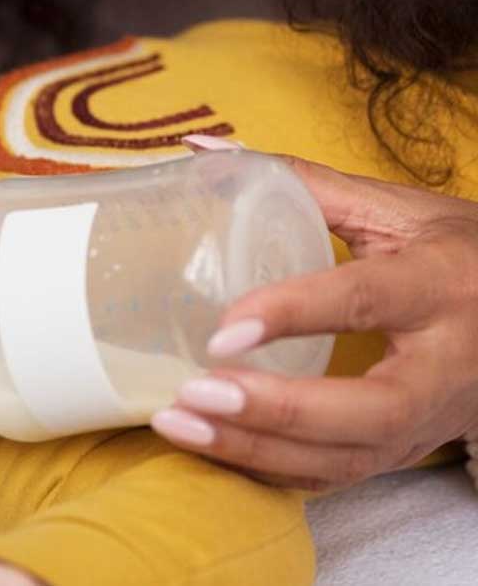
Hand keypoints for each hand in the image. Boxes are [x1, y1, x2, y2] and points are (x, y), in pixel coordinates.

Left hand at [151, 155, 477, 490]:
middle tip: (195, 391)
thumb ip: (300, 182)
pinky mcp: (407, 449)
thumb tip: (203, 152)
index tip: (223, 326)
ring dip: (256, 449)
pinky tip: (212, 446)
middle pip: (367, 409)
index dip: (294, 314)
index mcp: (441, 283)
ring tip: (179, 423)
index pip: (366, 301)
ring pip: (349, 458)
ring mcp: (429, 418)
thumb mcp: (396, 209)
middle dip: (276, 408)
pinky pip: (337, 476)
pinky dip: (269, 468)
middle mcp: (445, 363)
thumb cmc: (457, 252)